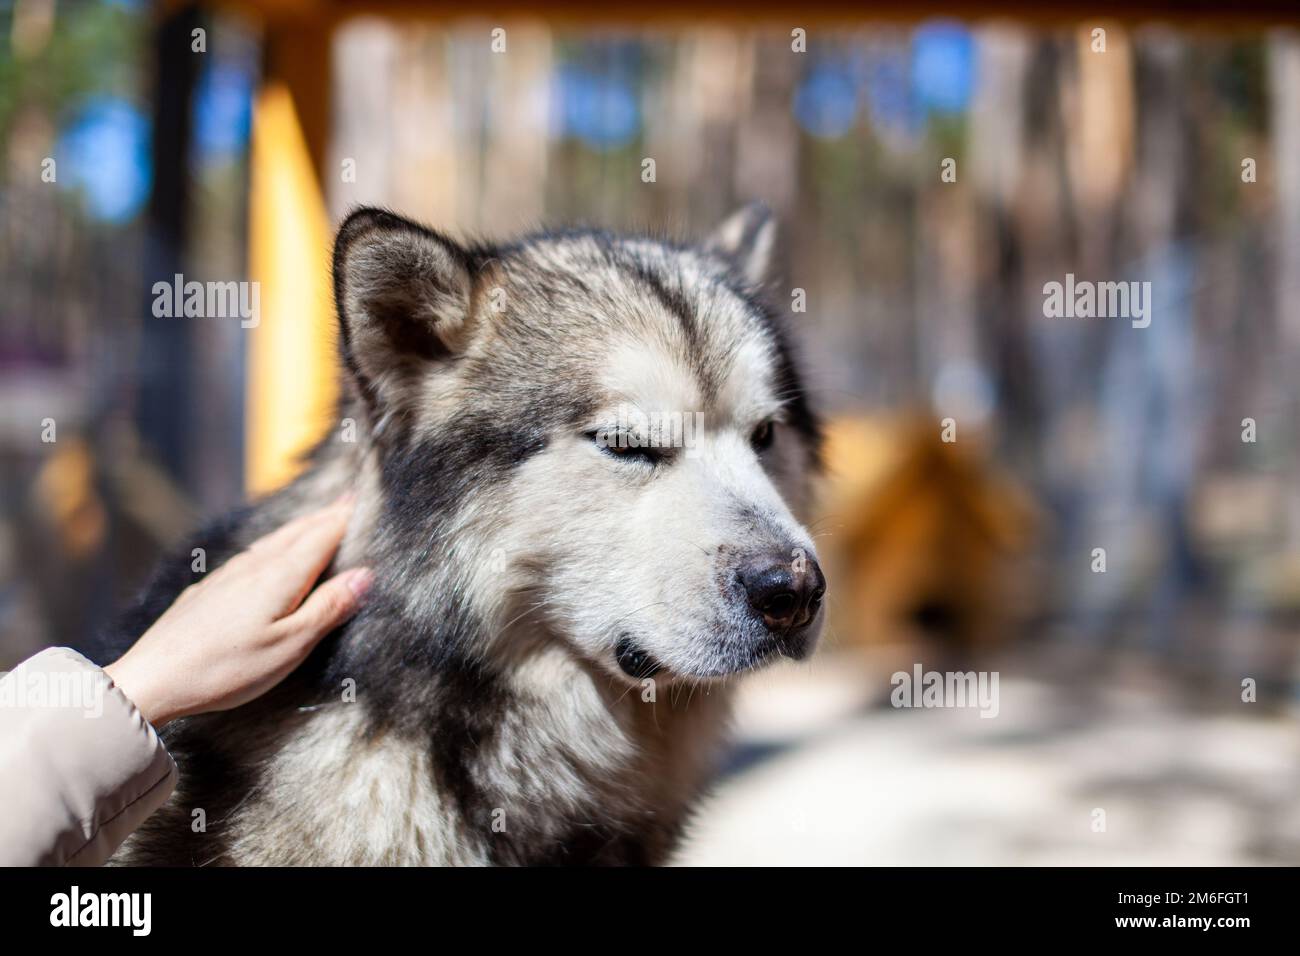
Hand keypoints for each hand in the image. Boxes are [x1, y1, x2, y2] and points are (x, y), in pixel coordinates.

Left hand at [105, 499, 371, 727]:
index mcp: (280, 576)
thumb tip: (364, 575)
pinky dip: (273, 545)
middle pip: (297, 532)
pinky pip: (251, 555)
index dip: (345, 518)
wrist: (152, 679)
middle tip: (348, 501)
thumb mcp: (290, 646)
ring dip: (299, 527)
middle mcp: (254, 566)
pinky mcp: (208, 590)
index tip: (364, 500)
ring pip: (272, 541)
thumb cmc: (226, 668)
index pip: (322, 536)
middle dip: (325, 515)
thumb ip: (328, 608)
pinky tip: (267, 553)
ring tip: (315, 520)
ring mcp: (227, 576)